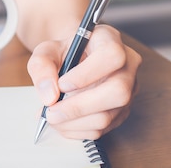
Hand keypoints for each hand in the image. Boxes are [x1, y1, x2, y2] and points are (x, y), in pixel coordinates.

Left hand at [27, 24, 141, 139]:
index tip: (62, 84)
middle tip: (51, 111)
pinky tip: (62, 122)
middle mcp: (127, 65)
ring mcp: (128, 90)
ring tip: (51, 117)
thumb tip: (49, 96)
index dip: (86, 74)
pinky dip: (77, 130)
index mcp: (109, 40)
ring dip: (74, 122)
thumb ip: (41, 67)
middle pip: (118, 91)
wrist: (72, 60)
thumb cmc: (62, 53)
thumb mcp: (45, 51)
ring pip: (109, 114)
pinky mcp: (121, 111)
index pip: (111, 56)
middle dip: (79, 106)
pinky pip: (103, 128)